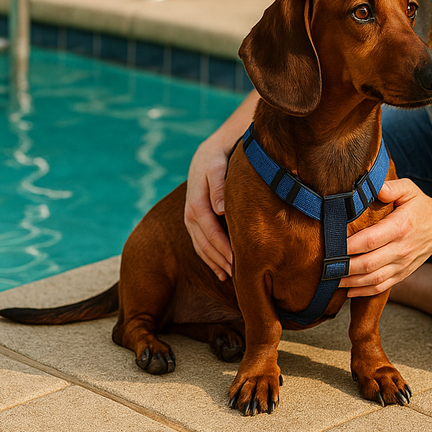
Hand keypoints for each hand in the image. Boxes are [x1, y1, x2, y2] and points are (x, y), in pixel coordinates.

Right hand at [184, 136, 233, 279]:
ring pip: (202, 248)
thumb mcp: (218, 168)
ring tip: (232, 277)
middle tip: (241, 276)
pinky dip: (209, 259)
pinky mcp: (194, 222)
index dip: (225, 250)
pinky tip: (221, 271)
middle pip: (206, 245)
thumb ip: (219, 187)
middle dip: (222, 261)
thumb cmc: (216, 160)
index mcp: (196, 205)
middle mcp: (190, 215)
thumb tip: (220, 209)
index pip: (212, 234)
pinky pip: (200, 245)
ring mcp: (190, 220)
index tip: (239, 263)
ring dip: (216, 263)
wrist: (206, 154)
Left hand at [341, 178, 431, 296]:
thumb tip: (375, 187)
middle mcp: (402, 249)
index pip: (370, 240)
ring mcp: (402, 264)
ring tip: (332, 279)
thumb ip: (392, 187)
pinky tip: (348, 291)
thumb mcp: (410, 190)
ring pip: (374, 279)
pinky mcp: (402, 274)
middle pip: (369, 263)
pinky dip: (364, 291)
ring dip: (351, 282)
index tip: (331, 246)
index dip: (350, 245)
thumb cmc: (420, 207)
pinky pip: (382, 287)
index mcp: (400, 227)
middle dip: (345, 267)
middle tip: (325, 266)